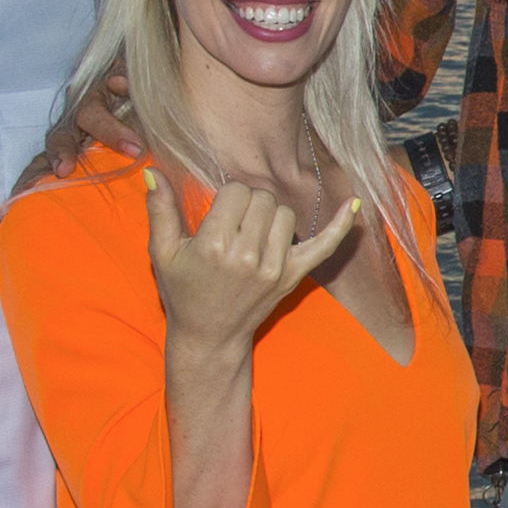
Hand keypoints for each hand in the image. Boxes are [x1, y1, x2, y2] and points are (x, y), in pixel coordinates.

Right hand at [151, 169, 365, 353]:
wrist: (209, 336)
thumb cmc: (183, 291)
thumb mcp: (163, 252)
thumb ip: (160, 210)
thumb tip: (153, 171)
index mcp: (214, 245)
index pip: (236, 191)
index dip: (227, 198)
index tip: (219, 215)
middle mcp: (247, 256)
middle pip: (262, 199)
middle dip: (248, 205)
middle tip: (234, 226)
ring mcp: (274, 268)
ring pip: (286, 214)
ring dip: (271, 217)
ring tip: (252, 236)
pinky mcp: (294, 277)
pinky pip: (324, 246)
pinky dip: (340, 226)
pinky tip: (354, 205)